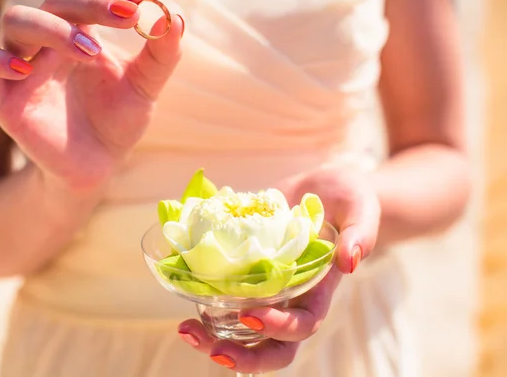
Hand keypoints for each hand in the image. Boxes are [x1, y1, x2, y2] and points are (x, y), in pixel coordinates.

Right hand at [0, 0, 183, 191]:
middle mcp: (47, 43)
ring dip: (54, 29)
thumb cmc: (117, 121)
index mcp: (79, 33)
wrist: (97, 166)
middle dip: (91, 3)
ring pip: (17, 22)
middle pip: (54, 1)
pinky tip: (25, 69)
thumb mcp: (145, 87)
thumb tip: (173, 16)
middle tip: (127, 15)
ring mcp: (22, 67)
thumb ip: (161, 54)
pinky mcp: (2, 98)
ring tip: (91, 51)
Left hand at [177, 167, 380, 373]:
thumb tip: (350, 262)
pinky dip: (204, 303)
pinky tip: (183, 295)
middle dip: (244, 356)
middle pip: (273, 346)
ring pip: (244, 330)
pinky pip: (225, 297)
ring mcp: (267, 289)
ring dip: (214, 338)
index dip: (279, 328)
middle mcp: (292, 299)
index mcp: (319, 291)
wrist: (323, 189)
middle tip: (213, 350)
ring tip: (185, 331)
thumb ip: (362, 233)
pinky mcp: (246, 272)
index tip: (250, 314)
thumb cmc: (349, 199)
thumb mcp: (360, 208)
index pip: (303, 325)